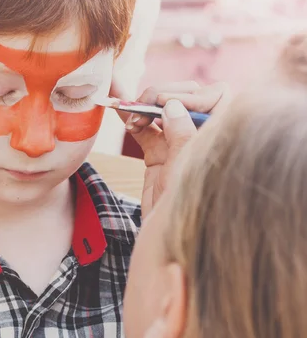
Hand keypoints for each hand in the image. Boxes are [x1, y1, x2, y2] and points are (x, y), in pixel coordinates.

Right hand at [124, 82, 229, 215]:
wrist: (163, 243)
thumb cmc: (183, 213)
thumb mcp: (184, 173)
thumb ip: (181, 136)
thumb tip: (172, 104)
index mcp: (219, 139)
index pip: (216, 96)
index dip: (190, 94)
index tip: (164, 104)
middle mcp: (202, 137)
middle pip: (187, 97)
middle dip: (161, 96)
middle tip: (142, 106)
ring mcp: (179, 144)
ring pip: (163, 109)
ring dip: (143, 105)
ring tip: (129, 114)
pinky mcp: (158, 153)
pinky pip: (145, 127)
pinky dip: (131, 117)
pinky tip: (118, 109)